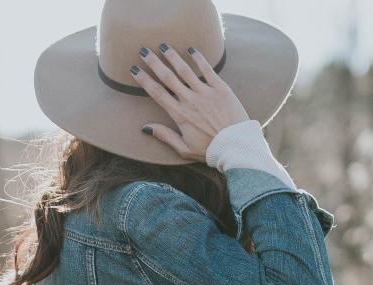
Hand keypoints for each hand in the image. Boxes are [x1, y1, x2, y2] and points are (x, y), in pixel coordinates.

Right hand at [132, 44, 249, 162]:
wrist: (237, 146)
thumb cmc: (210, 150)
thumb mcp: (184, 149)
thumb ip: (165, 136)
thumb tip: (145, 128)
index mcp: (179, 115)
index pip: (157, 93)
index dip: (144, 80)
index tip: (135, 69)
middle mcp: (190, 101)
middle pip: (167, 77)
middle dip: (154, 63)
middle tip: (144, 51)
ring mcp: (206, 93)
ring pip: (185, 70)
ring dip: (173, 57)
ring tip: (164, 46)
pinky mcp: (221, 89)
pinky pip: (208, 70)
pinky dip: (199, 58)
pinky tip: (191, 49)